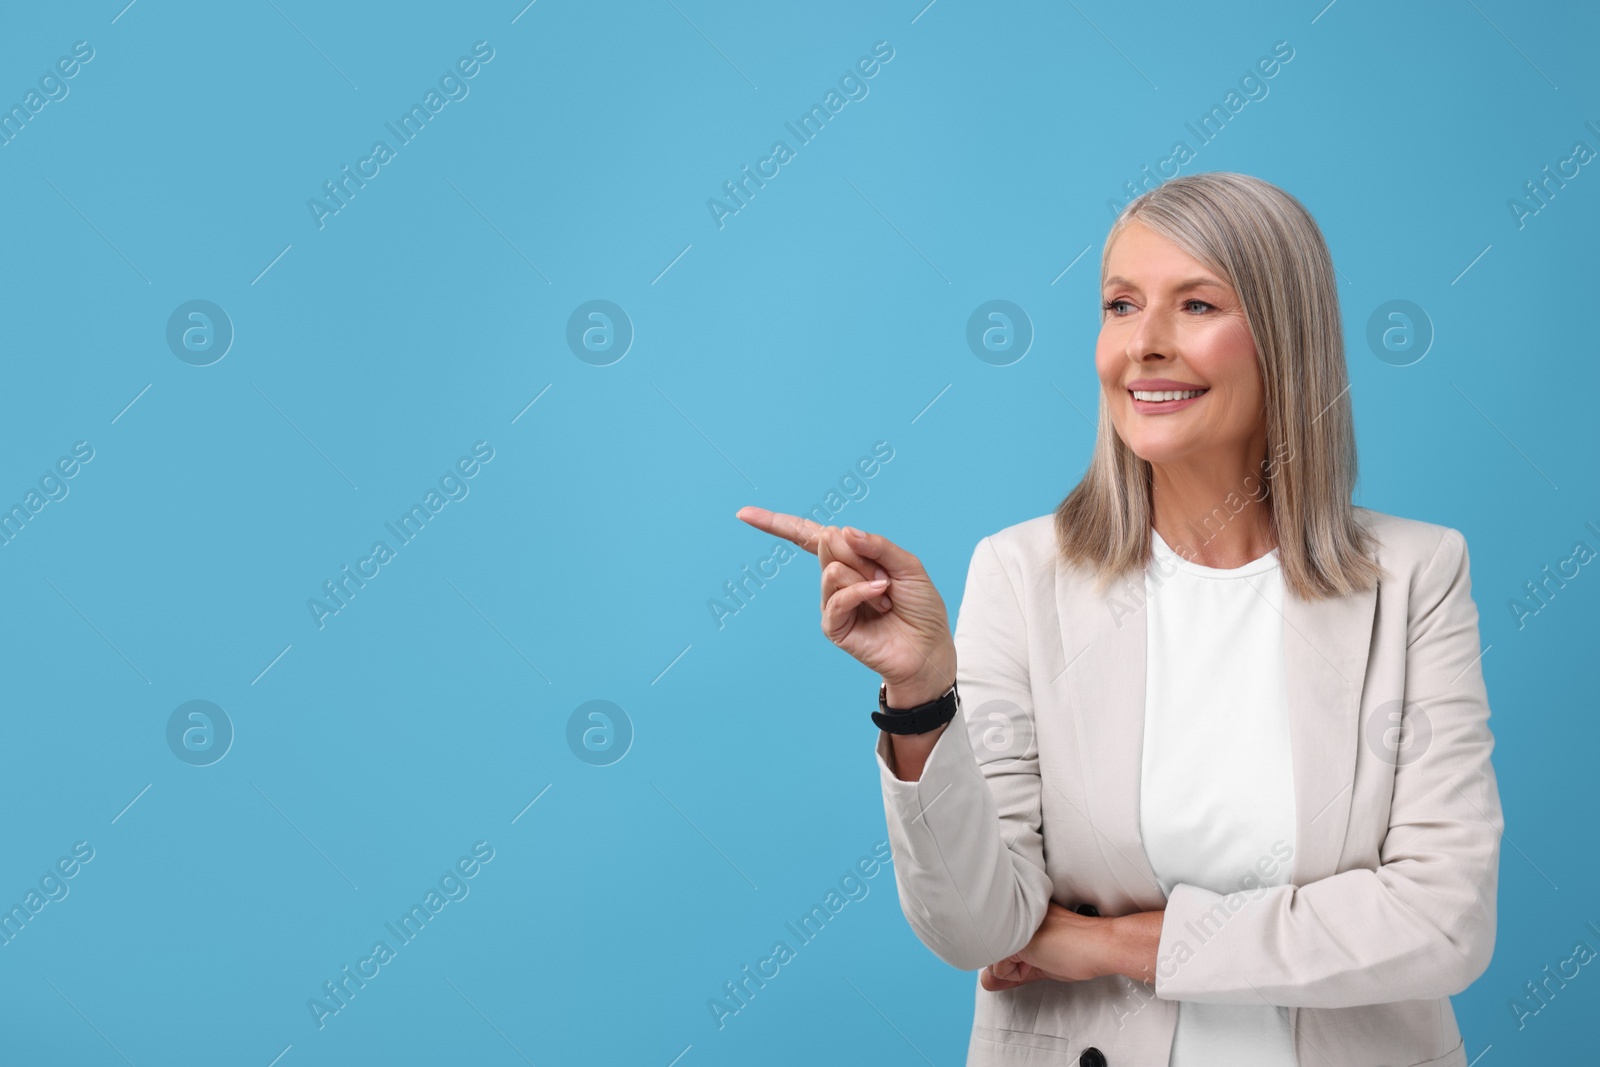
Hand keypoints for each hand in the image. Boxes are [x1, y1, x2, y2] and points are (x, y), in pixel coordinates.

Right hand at [734, 506, 955, 698]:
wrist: (928, 649)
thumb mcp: (907, 565)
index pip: (808, 536)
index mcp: (850, 559)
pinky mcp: (834, 627)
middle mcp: (836, 579)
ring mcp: (832, 603)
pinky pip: (836, 598)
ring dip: (865, 577)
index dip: (776, 523)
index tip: (744, 514)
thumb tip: (839, 531)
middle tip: (886, 577)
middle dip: (863, 555)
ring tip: (885, 593)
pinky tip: (880, 595)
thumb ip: (876, 545)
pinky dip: (859, 592)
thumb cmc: (920, 608)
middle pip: (829, 545)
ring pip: (832, 570)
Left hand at [980, 904, 1164, 990]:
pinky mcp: (1012, 935)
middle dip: (1016, 966)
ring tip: (1045, 955)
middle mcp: (1011, 913)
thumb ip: (1011, 970)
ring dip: (1018, 969)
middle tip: (1045, 954)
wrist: (1099, 945)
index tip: (1044, 952)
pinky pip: (998, 969)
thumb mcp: (1038, 961)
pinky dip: (1018, 972)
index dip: (1019, 961)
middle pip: (993, 954)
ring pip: (994, 962)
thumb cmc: (1078, 950)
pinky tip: (1042, 957)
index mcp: (1019, 913)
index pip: (999, 946)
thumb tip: (985, 982)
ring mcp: (1010, 923)